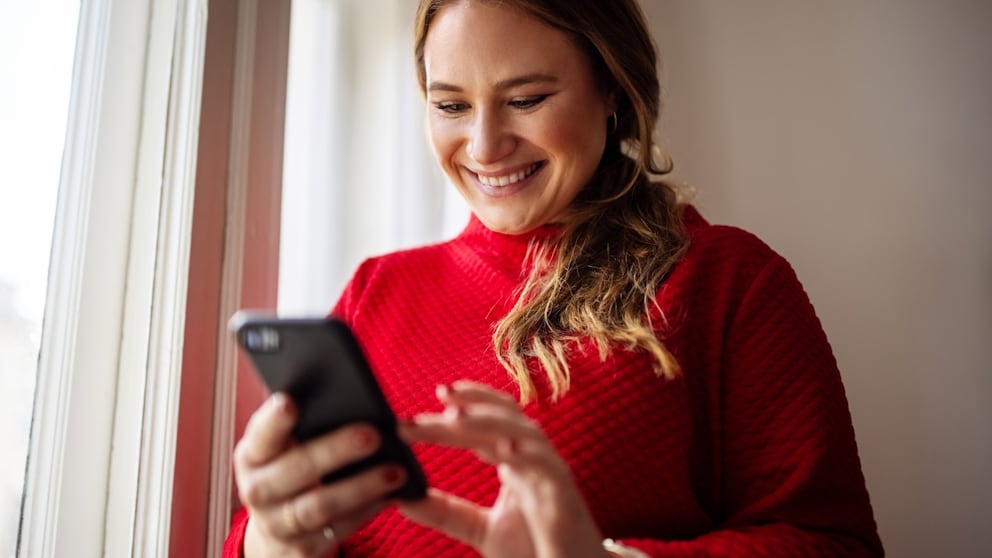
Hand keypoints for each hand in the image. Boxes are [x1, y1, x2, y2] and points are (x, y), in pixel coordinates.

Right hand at [233, 393, 408, 557]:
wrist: (278, 531)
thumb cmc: (290, 470)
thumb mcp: (285, 448)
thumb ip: (305, 423)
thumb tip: (348, 393)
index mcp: (252, 456)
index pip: (260, 435)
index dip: (273, 421)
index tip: (290, 401)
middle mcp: (257, 491)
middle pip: (295, 470)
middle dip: (335, 450)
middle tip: (373, 434)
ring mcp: (278, 524)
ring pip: (320, 505)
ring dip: (362, 487)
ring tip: (396, 470)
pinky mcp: (303, 549)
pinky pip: (339, 529)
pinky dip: (368, 511)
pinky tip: (391, 495)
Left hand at [397, 382, 611, 557]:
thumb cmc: (535, 551)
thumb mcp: (481, 530)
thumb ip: (447, 512)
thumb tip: (403, 498)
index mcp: (516, 462)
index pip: (488, 423)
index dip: (464, 406)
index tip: (434, 396)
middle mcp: (534, 461)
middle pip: (501, 419)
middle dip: (469, 404)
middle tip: (438, 393)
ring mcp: (551, 475)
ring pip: (524, 432)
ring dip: (491, 419)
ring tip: (457, 415)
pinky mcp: (565, 498)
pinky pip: (548, 468)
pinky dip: (527, 454)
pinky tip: (504, 449)